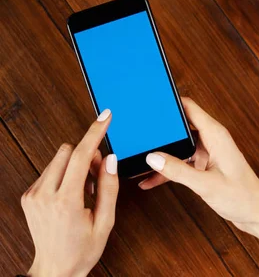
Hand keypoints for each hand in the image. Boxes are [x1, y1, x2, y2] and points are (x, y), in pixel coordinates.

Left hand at [22, 109, 118, 276]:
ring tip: (84, 190)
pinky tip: (71, 195)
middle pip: (68, 151)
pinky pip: (50, 170)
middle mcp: (45, 194)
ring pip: (58, 159)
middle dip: (87, 156)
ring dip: (75, 165)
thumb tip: (109, 159)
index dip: (95, 132)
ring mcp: (33, 194)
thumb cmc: (81, 249)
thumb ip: (109, 187)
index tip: (105, 117)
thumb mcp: (106, 221)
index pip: (82, 155)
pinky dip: (64, 175)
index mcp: (66, 201)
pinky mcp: (28, 196)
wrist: (55, 270)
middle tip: (98, 176)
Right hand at [138, 97, 258, 231]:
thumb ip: (177, 170)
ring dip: (162, 154)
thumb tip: (153, 157)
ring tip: (138, 159)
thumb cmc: (242, 197)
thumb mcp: (205, 184)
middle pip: (181, 126)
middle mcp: (213, 140)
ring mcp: (209, 153)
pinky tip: (150, 179)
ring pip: (180, 147)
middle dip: (161, 130)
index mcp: (216, 135)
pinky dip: (169, 170)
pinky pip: (183, 163)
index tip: (151, 101)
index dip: (170, 102)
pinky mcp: (207, 166)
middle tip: (138, 134)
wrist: (256, 214)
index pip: (190, 108)